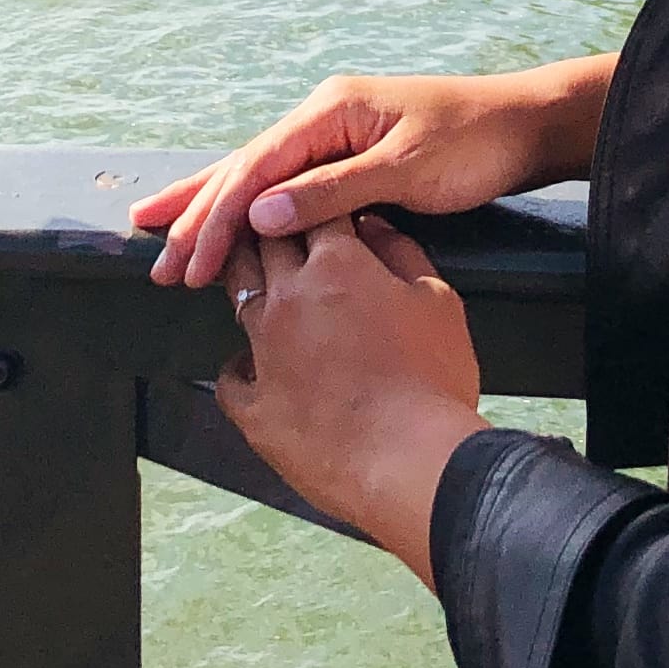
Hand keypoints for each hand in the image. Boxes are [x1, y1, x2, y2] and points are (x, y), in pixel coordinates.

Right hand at [133, 60, 610, 287]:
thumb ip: (333, 193)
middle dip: (195, 214)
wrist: (524, 125)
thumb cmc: (472, 144)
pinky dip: (249, 205)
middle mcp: (322, 115)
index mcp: (330, 110)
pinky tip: (226, 221)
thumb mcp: (405, 171)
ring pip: (256, 174)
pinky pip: (283, 182)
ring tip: (162, 233)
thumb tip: (261, 214)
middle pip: (243, 167)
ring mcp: (333, 131)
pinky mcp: (347, 152)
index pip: (255, 167)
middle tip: (155, 260)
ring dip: (211, 209)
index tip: (190, 260)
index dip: (216, 216)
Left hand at [215, 217, 486, 584]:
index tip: (320, 206)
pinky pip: (230, 376)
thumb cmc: (435, 384)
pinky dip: (240, 367)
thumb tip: (374, 225)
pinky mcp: (254, 406)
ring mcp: (264, 352)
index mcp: (337, 266)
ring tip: (261, 285)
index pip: (314, 211)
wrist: (411, 463)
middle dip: (271, 228)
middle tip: (277, 228)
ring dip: (247, 284)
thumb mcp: (438, 302)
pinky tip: (253, 367)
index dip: (318, 204)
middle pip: (263, 241)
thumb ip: (402, 253)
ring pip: (237, 296)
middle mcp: (289, 298)